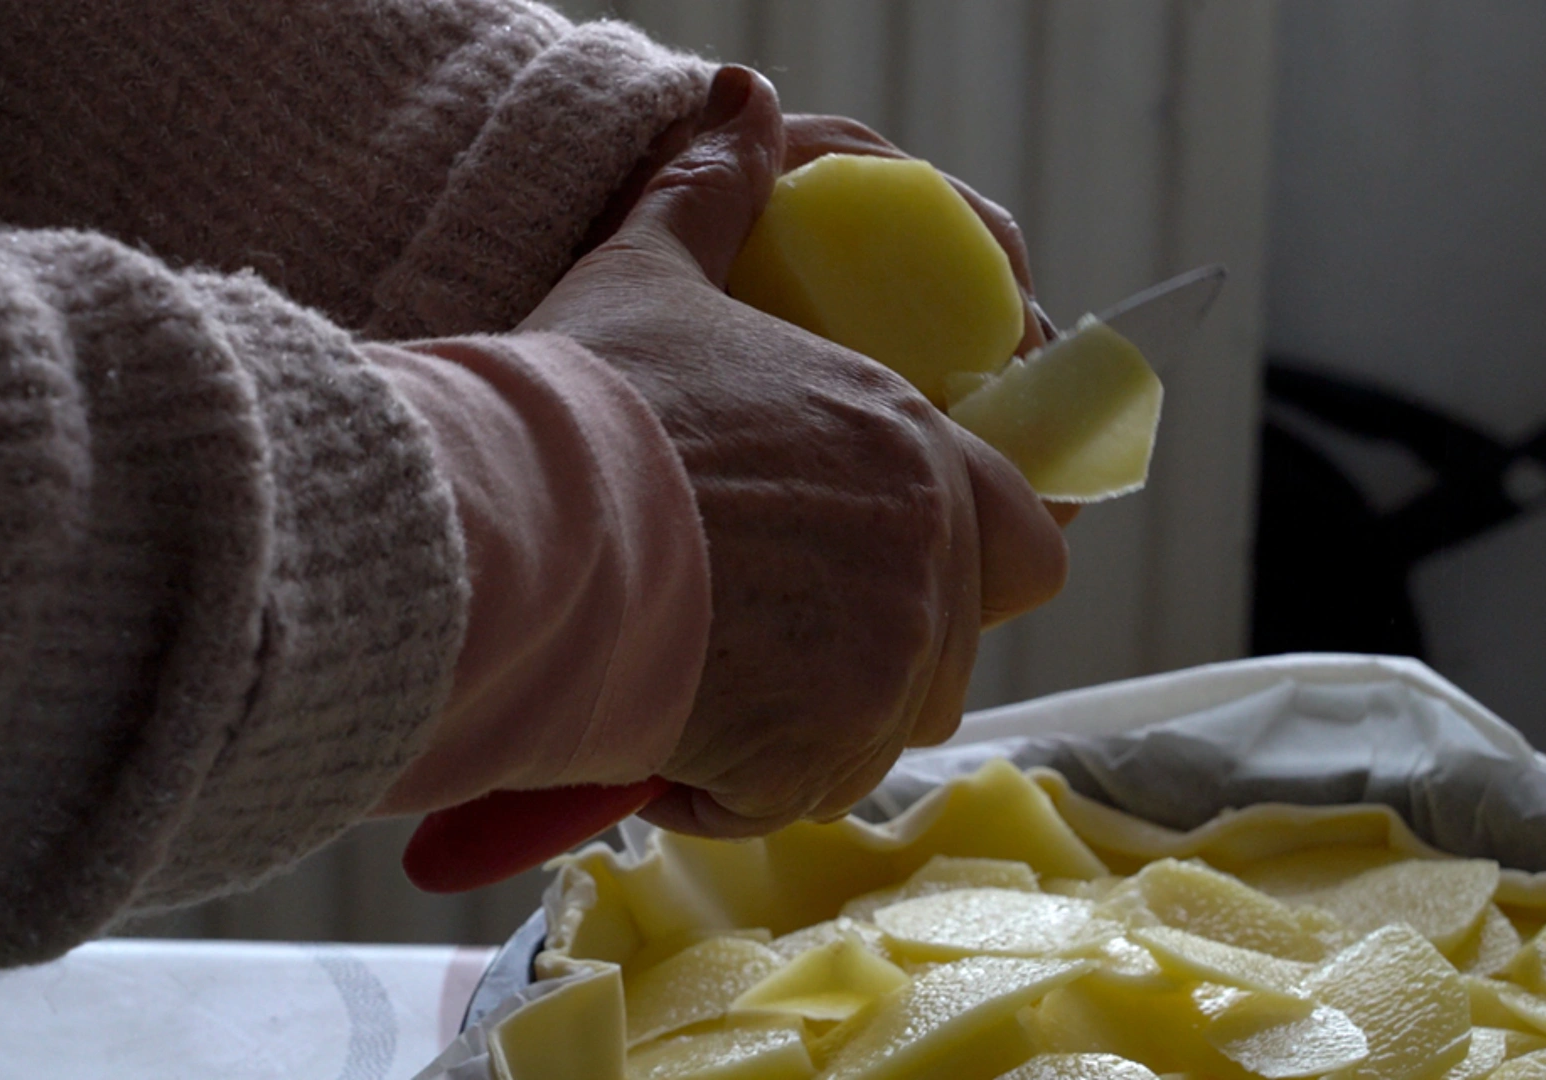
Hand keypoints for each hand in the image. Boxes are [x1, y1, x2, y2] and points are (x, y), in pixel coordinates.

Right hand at [519, 67, 1066, 837]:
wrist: (518, 528)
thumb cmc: (589, 406)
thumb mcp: (648, 277)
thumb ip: (710, 190)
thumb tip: (736, 96)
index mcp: (908, 449)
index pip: (1026, 535)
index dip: (980, 563)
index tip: (905, 584)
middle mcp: (922, 561)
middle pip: (961, 650)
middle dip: (887, 656)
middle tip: (781, 640)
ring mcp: (880, 666)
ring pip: (886, 730)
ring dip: (817, 725)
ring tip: (715, 689)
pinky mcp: (816, 754)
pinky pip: (803, 791)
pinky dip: (747, 782)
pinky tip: (673, 743)